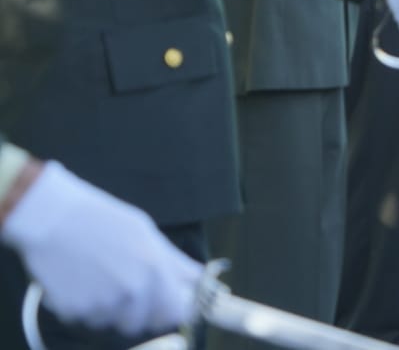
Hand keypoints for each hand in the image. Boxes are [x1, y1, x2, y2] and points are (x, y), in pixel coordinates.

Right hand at [0, 161, 201, 336]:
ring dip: (109, 308)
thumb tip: (203, 279)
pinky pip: (86, 319)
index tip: (166, 305)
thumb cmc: (102, 220)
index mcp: (154, 271)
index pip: (176, 314)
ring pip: (112, 322)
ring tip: (98, 276)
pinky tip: (79, 279)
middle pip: (141, 323)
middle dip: (137, 311)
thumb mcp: (147, 233)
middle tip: (123, 285)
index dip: (171, 311)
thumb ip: (176, 263)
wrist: (52, 218)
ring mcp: (101, 305)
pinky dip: (84, 306)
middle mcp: (131, 292)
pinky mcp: (74, 312)